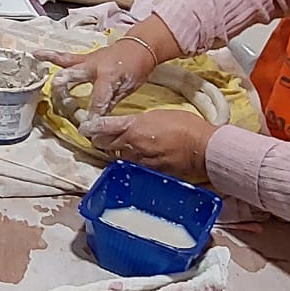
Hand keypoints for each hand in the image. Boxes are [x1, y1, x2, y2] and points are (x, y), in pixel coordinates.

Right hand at [49, 36, 158, 117]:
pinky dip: (50, 56)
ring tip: (39, 82)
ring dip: (52, 76)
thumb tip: (97, 121)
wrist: (139, 46)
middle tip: (62, 109)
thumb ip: (109, 103)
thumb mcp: (127, 89)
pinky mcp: (83, 58)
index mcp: (108, 75)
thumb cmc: (135, 69)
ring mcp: (87, 61)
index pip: (97, 99)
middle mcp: (94, 66)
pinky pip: (64, 57)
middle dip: (64, 95)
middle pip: (71, 80)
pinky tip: (36, 55)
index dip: (92, 115)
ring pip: (65, 67)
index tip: (86, 128)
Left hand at [84, 107, 213, 182]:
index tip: (86, 129)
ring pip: (118, 158)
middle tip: (99, 138)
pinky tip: (135, 162)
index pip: (104, 128)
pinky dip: (131, 165)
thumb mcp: (159, 116)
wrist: (204, 149)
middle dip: (101, 142)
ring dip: (116, 154)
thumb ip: (138, 122)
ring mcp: (139, 162)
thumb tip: (130, 126)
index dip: (92, 128)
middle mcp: (132, 146)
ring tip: (119, 149)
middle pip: (106, 145)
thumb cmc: (186, 127)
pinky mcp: (148, 174)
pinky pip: (133, 169)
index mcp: (134, 128)